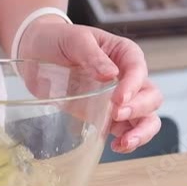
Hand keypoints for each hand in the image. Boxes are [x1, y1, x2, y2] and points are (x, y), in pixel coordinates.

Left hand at [17, 17, 162, 152]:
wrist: (36, 53)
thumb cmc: (59, 40)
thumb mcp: (75, 39)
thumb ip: (92, 56)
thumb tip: (110, 74)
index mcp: (124, 54)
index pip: (138, 70)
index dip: (133, 86)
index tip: (118, 99)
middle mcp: (127, 77)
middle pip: (150, 96)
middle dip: (139, 109)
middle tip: (117, 114)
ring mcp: (119, 99)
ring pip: (146, 117)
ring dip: (141, 132)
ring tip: (125, 142)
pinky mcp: (106, 115)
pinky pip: (126, 130)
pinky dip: (127, 141)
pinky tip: (116, 146)